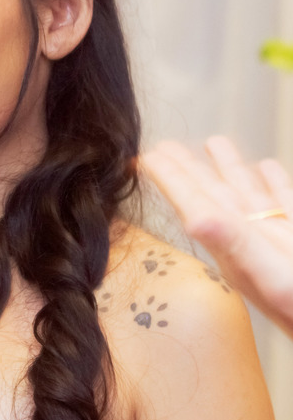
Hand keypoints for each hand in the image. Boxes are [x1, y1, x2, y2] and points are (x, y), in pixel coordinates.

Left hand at [143, 136, 292, 332]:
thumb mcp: (272, 276)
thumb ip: (235, 245)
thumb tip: (196, 219)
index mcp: (233, 246)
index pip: (193, 202)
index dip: (169, 179)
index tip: (142, 157)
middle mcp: (249, 241)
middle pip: (213, 195)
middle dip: (190, 169)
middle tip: (164, 145)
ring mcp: (277, 238)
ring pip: (249, 193)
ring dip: (230, 169)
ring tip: (213, 142)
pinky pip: (285, 202)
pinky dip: (275, 182)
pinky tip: (267, 167)